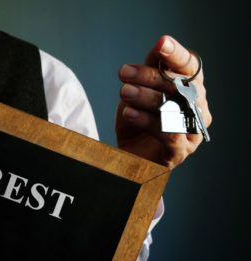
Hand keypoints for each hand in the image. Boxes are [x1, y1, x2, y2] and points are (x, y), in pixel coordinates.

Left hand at [115, 35, 211, 167]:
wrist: (128, 155)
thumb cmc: (137, 120)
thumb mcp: (140, 90)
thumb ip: (151, 69)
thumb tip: (159, 46)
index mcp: (191, 89)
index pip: (190, 67)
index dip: (177, 55)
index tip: (161, 44)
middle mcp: (198, 108)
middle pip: (180, 86)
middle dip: (150, 76)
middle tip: (124, 72)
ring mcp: (191, 132)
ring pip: (174, 109)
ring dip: (146, 97)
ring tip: (125, 92)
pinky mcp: (179, 152)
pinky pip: (168, 134)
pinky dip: (147, 121)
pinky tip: (130, 113)